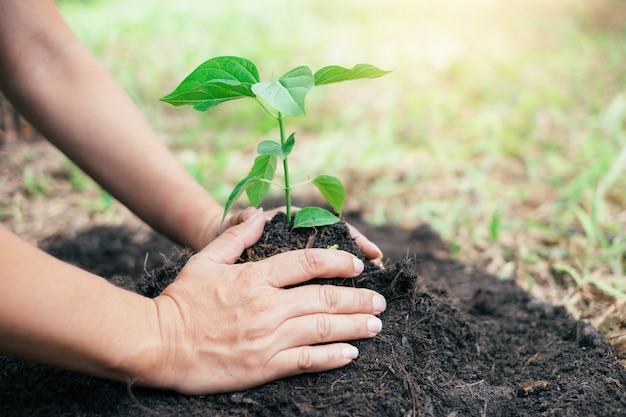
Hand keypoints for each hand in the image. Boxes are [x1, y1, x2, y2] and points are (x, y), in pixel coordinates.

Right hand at [146, 208, 386, 394]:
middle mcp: (267, 306)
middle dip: (357, 298)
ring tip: (375, 324)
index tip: (357, 265)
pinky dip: (332, 356)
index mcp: (254, 278)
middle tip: (378, 300)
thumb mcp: (205, 260)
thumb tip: (260, 216)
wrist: (158, 345)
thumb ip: (236, 238)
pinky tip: (351, 353)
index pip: (307, 263)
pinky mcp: (264, 366)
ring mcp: (267, 338)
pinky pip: (307, 360)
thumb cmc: (181, 301)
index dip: (338, 262)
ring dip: (354, 326)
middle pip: (324, 298)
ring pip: (322, 328)